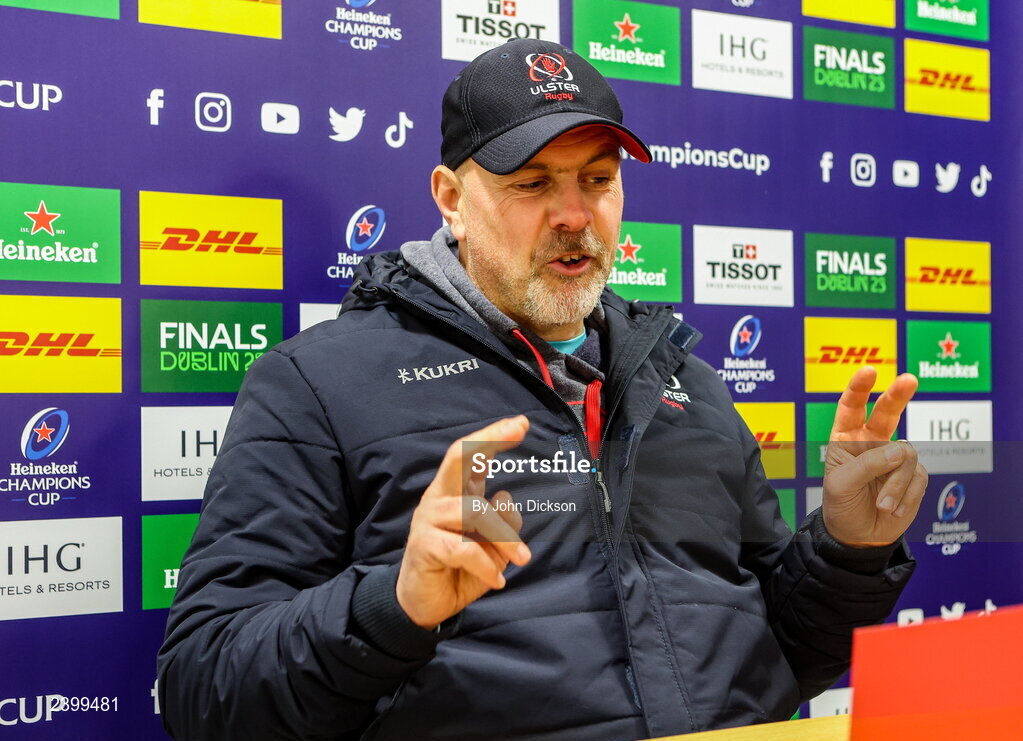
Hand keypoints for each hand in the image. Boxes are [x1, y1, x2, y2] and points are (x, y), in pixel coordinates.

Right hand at [396, 415, 531, 628]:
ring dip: (505, 536)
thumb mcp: (492, 546)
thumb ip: (503, 523)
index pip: (470, 455)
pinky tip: (497, 581)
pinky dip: (486, 565)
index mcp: (456, 493)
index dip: (493, 436)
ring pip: (474, 510)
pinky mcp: (424, 545)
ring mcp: (428, 519)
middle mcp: (440, 497)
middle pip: (457, 457)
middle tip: (518, 428)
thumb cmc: (460, 568)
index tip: (521, 422)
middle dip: (488, 440)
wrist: (424, 604)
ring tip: (521, 559)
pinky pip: (463, 549)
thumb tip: (505, 498)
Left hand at [823, 367, 928, 547]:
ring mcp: (895, 457)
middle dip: (897, 394)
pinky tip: (893, 509)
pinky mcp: (913, 475)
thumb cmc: (841, 506)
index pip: (851, 407)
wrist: (858, 537)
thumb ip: (868, 464)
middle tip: (909, 379)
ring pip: (906, 455)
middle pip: (887, 412)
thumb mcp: (842, 485)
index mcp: (846, 437)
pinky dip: (906, 495)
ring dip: (895, 484)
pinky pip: (918, 477)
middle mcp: (872, 441)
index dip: (859, 388)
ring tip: (882, 505)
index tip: (869, 371)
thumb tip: (902, 450)